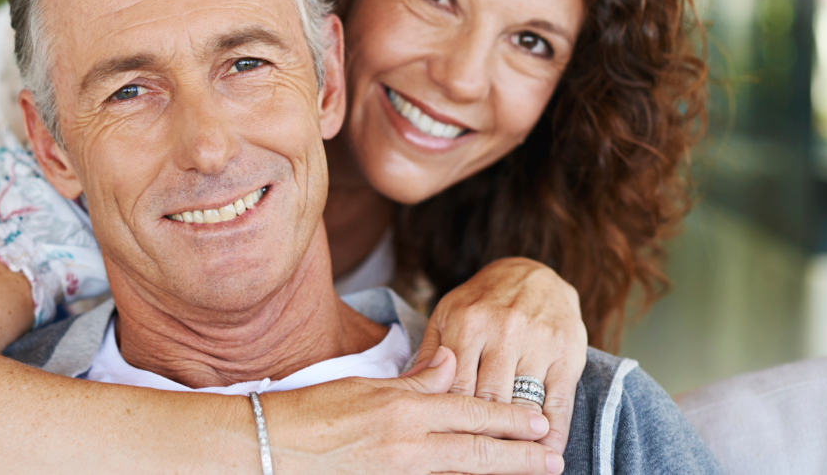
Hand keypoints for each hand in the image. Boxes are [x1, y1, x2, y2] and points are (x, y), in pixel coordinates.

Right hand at [267, 347, 564, 473]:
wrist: (272, 448)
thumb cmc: (313, 411)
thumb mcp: (367, 385)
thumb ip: (416, 379)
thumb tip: (452, 362)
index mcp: (404, 410)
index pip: (470, 411)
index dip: (510, 418)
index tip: (541, 422)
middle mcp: (408, 445)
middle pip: (477, 451)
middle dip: (519, 457)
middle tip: (553, 459)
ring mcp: (399, 473)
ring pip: (461, 472)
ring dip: (497, 474)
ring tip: (530, 474)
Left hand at [403, 257, 587, 455]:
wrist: (534, 273)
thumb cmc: (482, 302)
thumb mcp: (447, 315)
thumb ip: (430, 354)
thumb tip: (405, 389)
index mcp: (466, 324)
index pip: (454, 388)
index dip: (449, 424)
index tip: (442, 449)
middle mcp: (503, 332)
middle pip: (488, 401)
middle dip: (479, 437)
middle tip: (471, 462)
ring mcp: (537, 344)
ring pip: (522, 405)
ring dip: (514, 441)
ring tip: (504, 465)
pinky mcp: (567, 355)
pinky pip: (559, 403)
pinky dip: (553, 435)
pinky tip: (546, 455)